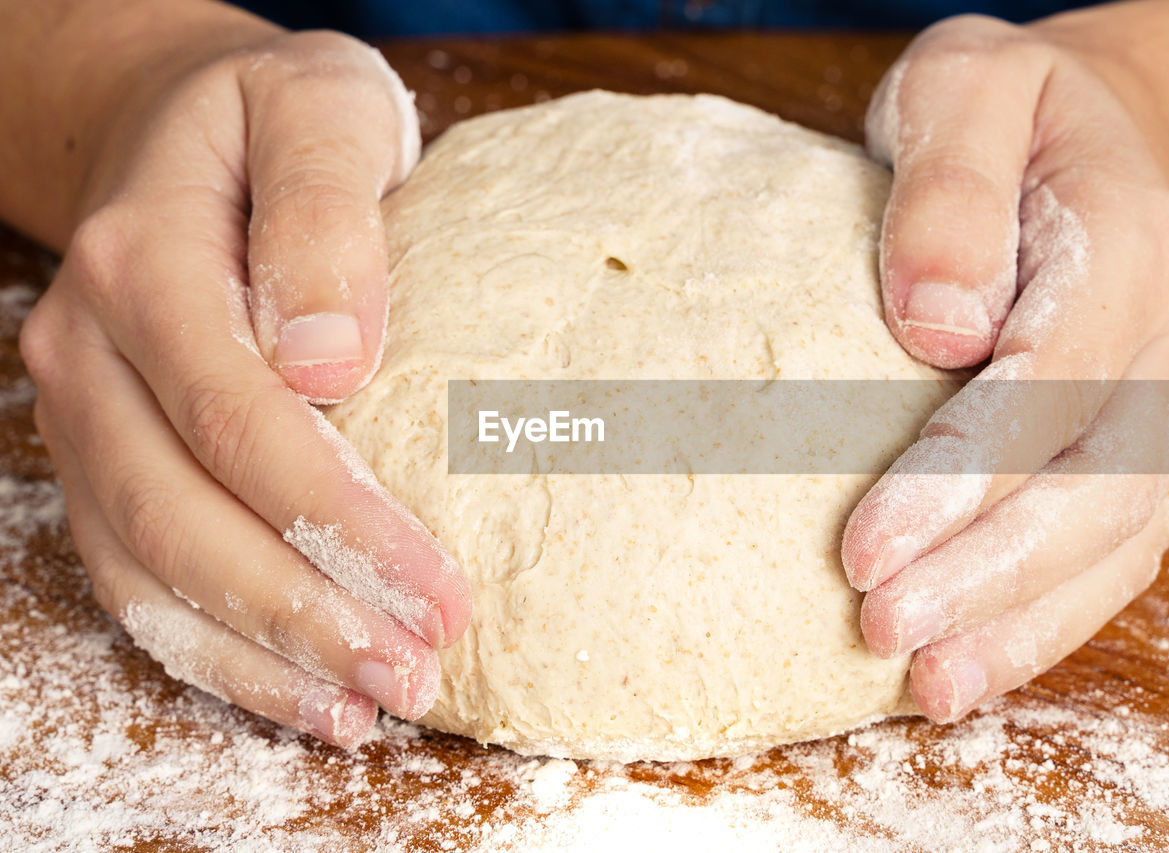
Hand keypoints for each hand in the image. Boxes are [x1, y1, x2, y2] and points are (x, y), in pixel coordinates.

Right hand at [18, 27, 470, 746]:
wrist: (182, 129)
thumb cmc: (275, 118)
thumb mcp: (322, 111)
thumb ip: (325, 213)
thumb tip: (328, 359)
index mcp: (145, 264)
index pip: (238, 419)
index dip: (337, 520)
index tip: (441, 591)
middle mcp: (90, 352)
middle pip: (185, 513)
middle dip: (305, 610)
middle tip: (417, 673)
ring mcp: (85, 414)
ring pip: (149, 566)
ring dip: (262, 653)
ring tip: (371, 709)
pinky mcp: (104, 458)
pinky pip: (138, 574)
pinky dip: (215, 647)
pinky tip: (304, 691)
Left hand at [842, 14, 1168, 721]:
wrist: (1101, 133)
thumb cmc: (1009, 115)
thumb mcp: (965, 88)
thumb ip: (949, 185)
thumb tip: (935, 320)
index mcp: (1126, 240)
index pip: (1054, 380)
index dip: (962, 477)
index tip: (866, 548)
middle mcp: (1167, 335)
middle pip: (1093, 482)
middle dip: (983, 572)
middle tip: (877, 628)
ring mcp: (1165, 400)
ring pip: (1116, 537)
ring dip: (1020, 621)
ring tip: (924, 686)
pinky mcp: (1139, 444)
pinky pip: (1115, 549)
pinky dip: (1049, 618)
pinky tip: (972, 666)